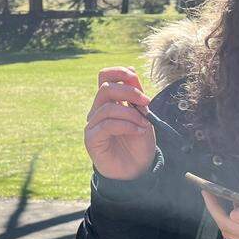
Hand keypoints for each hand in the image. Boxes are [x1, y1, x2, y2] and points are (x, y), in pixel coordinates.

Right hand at [85, 66, 155, 180]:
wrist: (138, 169)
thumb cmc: (139, 142)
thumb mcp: (142, 114)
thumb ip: (136, 94)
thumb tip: (131, 69)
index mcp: (109, 101)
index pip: (104, 76)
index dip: (118, 71)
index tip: (135, 78)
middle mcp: (98, 110)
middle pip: (105, 88)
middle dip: (129, 92)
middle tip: (146, 102)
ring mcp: (93, 124)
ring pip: (108, 108)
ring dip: (131, 114)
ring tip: (144, 125)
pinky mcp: (92, 139)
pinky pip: (107, 125)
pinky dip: (126, 126)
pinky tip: (138, 131)